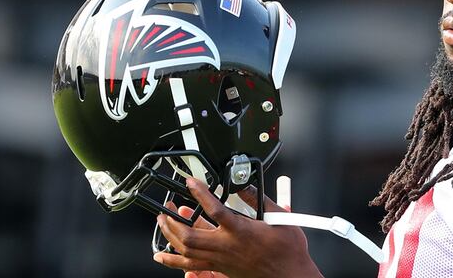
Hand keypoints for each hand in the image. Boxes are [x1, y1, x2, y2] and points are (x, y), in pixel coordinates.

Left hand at [153, 177, 322, 277]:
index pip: (214, 209)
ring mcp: (221, 260)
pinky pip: (191, 266)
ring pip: (186, 251)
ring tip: (163, 224)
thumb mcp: (278, 217)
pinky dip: (173, 261)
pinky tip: (163, 256)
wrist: (290, 275)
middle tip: (166, 209)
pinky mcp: (221, 269)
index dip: (200, 193)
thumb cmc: (287, 251)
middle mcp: (227, 247)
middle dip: (172, 221)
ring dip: (170, 237)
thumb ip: (259, 199)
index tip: (191, 183)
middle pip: (189, 236)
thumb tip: (245, 186)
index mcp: (241, 231)